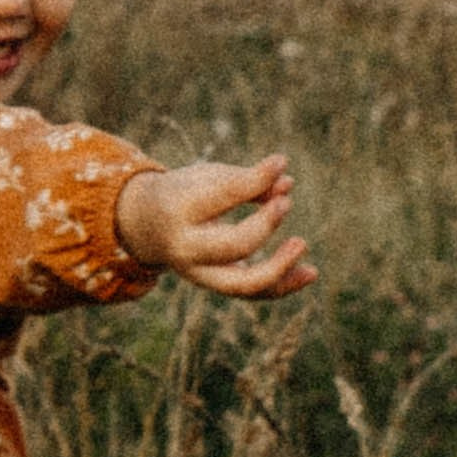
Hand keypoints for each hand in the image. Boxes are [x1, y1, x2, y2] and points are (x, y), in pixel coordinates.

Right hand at [114, 153, 317, 299]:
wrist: (146, 226)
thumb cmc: (185, 193)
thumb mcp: (208, 177)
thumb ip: (246, 181)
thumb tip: (287, 184)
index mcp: (178, 209)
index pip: (222, 196)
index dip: (256, 179)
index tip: (281, 162)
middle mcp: (186, 248)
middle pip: (232, 246)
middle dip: (264, 225)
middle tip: (285, 202)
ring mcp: (199, 273)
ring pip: (243, 284)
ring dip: (279, 268)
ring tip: (302, 244)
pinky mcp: (215, 285)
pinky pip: (252, 293)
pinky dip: (284, 285)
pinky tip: (310, 272)